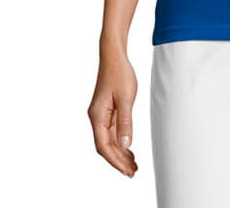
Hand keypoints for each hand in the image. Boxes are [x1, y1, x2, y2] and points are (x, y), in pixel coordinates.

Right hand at [88, 49, 138, 176]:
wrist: (114, 56)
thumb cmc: (119, 73)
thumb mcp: (126, 98)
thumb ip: (125, 122)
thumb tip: (125, 145)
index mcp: (97, 116)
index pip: (103, 146)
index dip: (115, 161)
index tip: (127, 170)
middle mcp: (96, 117)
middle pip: (105, 146)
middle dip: (118, 161)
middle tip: (133, 172)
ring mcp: (100, 114)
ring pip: (108, 140)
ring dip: (120, 153)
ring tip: (133, 164)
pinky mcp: (106, 110)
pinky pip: (111, 132)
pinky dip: (120, 142)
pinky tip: (129, 149)